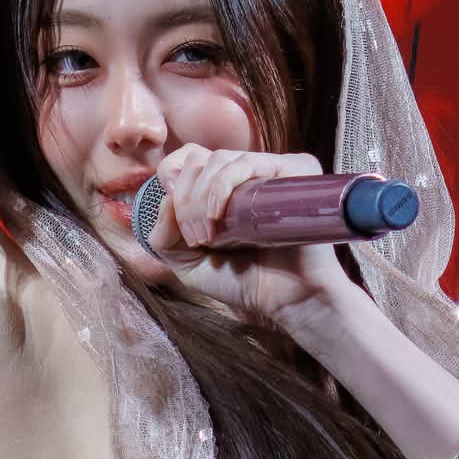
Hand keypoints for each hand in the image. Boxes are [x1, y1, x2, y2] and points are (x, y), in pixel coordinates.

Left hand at [140, 146, 349, 322]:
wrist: (287, 301)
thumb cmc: (243, 281)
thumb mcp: (187, 264)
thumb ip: (163, 236)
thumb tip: (166, 200)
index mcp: (224, 185)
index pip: (188, 157)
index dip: (172, 182)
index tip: (176, 220)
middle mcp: (247, 172)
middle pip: (198, 159)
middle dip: (185, 200)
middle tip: (196, 238)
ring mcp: (271, 169)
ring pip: (219, 159)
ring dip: (200, 198)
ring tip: (207, 236)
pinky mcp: (294, 171)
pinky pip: (249, 162)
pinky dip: (224, 184)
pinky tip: (219, 215)